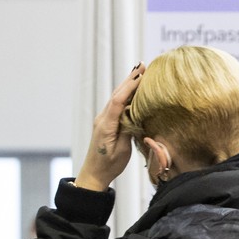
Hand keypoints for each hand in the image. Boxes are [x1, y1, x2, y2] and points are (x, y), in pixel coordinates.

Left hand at [75, 63, 145, 191]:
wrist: (94, 174)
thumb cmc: (109, 166)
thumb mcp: (122, 150)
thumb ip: (127, 130)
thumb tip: (134, 113)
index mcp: (106, 125)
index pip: (118, 101)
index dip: (130, 87)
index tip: (142, 75)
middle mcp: (103, 119)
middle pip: (117, 94)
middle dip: (130, 79)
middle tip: (143, 65)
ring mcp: (103, 120)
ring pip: (116, 97)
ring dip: (128, 84)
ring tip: (140, 71)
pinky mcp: (106, 123)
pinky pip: (116, 104)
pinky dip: (125, 94)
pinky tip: (133, 89)